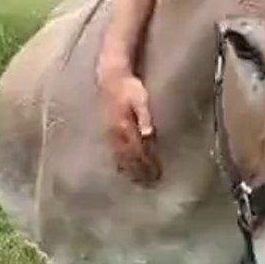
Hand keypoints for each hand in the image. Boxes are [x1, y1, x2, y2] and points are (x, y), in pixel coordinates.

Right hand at [97, 67, 161, 184]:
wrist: (110, 79)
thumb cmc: (128, 87)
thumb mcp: (140, 98)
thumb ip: (144, 115)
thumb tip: (148, 133)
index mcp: (124, 126)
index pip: (137, 150)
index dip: (147, 164)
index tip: (157, 175)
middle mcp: (115, 134)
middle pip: (128, 158)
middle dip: (139, 172)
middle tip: (150, 185)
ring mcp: (109, 134)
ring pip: (119, 157)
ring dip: (129, 170)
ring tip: (138, 182)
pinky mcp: (107, 132)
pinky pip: (113, 152)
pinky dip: (119, 164)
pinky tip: (123, 171)